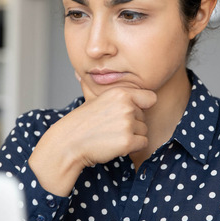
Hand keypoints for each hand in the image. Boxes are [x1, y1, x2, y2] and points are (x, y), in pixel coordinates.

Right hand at [28, 72, 156, 195]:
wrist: (69, 143)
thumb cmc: (80, 122)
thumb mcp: (90, 99)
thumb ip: (95, 86)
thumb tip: (79, 73)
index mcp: (120, 93)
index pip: (150, 98)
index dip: (141, 107)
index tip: (128, 113)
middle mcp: (126, 106)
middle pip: (144, 117)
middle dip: (132, 124)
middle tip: (111, 127)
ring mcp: (127, 124)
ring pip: (144, 131)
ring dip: (132, 136)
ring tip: (111, 135)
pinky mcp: (128, 141)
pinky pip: (143, 144)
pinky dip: (132, 147)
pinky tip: (115, 144)